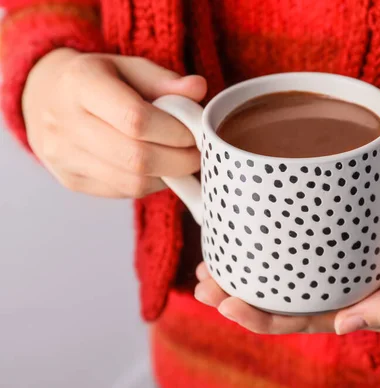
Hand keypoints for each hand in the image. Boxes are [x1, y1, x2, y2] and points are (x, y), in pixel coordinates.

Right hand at [23, 48, 206, 197]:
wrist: (45, 97)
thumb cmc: (98, 80)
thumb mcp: (128, 67)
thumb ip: (164, 80)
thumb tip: (198, 89)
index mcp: (80, 83)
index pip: (135, 118)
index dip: (174, 132)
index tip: (194, 133)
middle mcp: (64, 122)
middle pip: (136, 157)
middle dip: (178, 160)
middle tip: (198, 154)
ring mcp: (64, 156)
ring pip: (132, 182)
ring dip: (168, 176)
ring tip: (182, 161)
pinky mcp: (71, 180)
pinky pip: (123, 192)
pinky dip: (151, 184)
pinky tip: (160, 169)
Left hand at [194, 157, 379, 333]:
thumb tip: (345, 327)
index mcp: (363, 299)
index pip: (304, 318)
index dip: (263, 319)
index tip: (226, 304)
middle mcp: (342, 279)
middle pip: (282, 296)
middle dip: (239, 297)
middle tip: (202, 285)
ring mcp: (333, 251)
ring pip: (281, 269)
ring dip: (243, 270)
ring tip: (206, 264)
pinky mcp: (330, 221)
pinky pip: (291, 235)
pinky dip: (264, 236)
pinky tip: (238, 229)